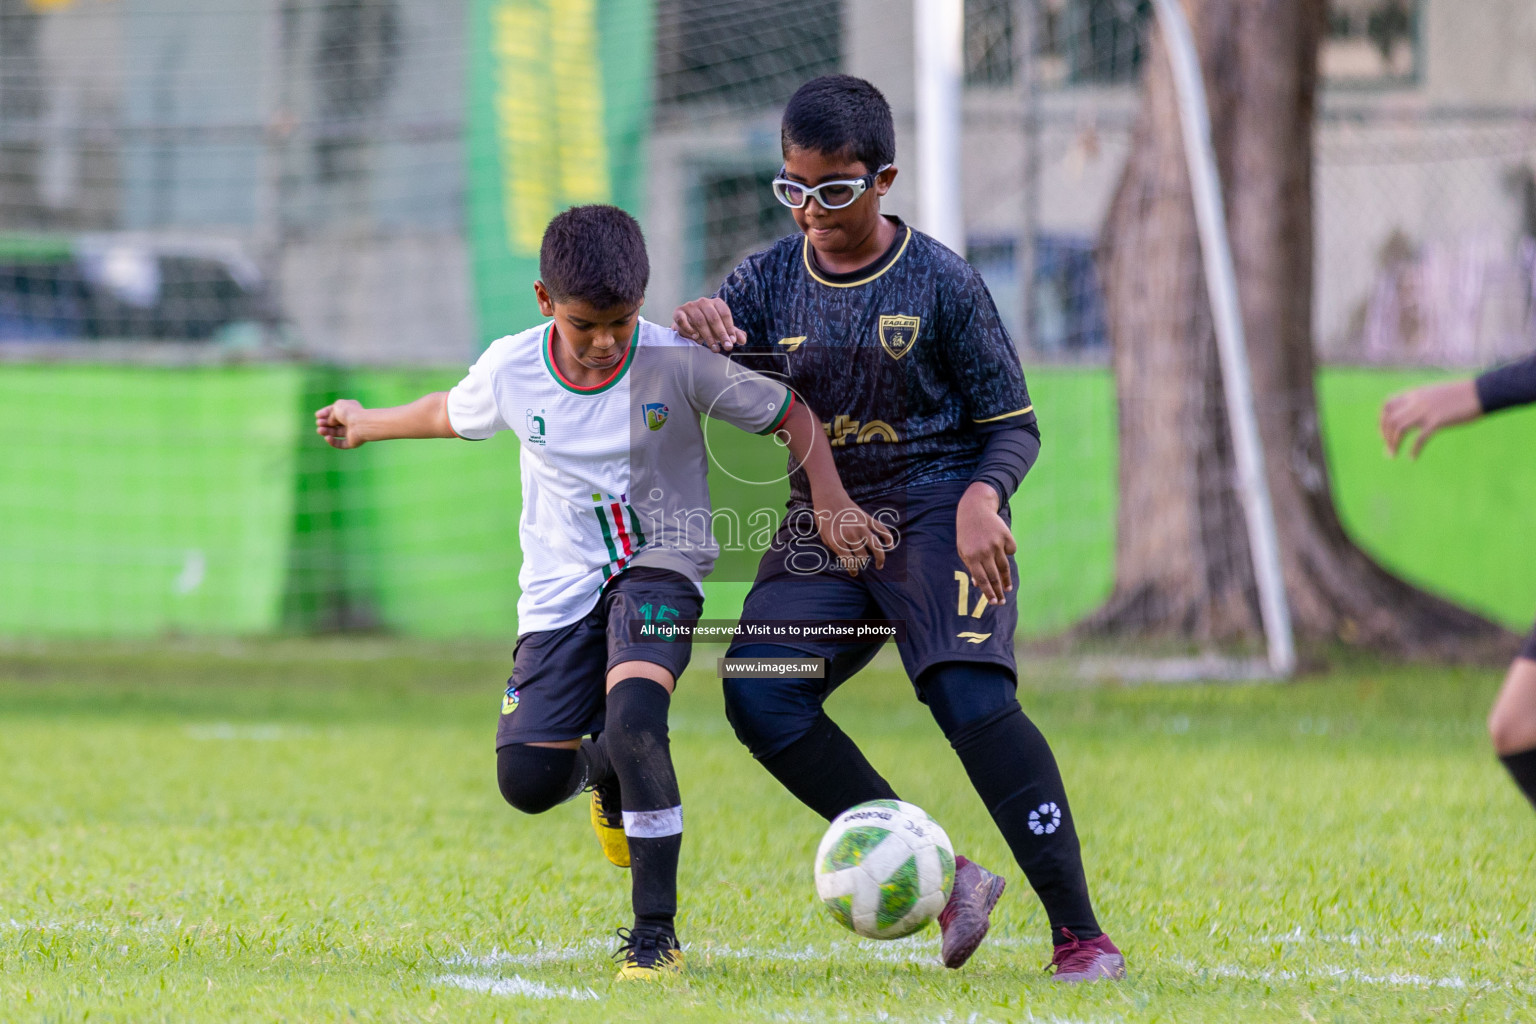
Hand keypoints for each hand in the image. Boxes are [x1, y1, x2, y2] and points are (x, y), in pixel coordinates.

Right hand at [315, 399, 367, 448]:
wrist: (361, 424)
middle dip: (325, 423)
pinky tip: (327, 438)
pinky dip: (333, 441)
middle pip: (335, 423)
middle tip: (319, 423)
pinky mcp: (352, 442)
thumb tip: (330, 423)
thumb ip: (330, 415)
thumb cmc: (349, 413)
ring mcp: (352, 432)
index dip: (325, 413)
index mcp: (350, 409)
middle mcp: (352, 420)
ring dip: (327, 432)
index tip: (317, 415)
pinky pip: (341, 443)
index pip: (336, 411)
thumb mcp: (336, 407)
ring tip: (320, 430)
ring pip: (337, 433)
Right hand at [673, 297, 746, 352]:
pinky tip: (695, 337)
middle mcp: (703, 302)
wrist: (687, 323)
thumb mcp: (721, 329)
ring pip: (700, 321)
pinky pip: (682, 320)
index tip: (732, 341)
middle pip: (714, 318)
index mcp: (716, 303)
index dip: (730, 328)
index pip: (725, 314)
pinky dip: (689, 329)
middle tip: (726, 347)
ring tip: (713, 348)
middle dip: (721, 334)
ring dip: (707, 336)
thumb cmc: (708, 326)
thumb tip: (743, 340)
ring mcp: (690, 306)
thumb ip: (733, 334)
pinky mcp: (678, 312)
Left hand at [814, 493, 894, 574]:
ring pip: (875, 546)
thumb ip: (834, 548)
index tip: (854, 573)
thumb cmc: (823, 517)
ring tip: (879, 565)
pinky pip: (881, 529)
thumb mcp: (823, 536)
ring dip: (880, 558)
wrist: (829, 496)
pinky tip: (890, 545)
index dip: (852, 570)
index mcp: (837, 541)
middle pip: (862, 556)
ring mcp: (860, 526)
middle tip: (862, 566)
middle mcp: (850, 535)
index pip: (849, 562)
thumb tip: (846, 558)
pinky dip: (888, 538)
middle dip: (862, 564)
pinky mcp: (866, 518)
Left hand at [956, 482, 1014, 604]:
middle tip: (1002, 601)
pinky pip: (1011, 550)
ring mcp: (996, 543)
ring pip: (1005, 567)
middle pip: (994, 576)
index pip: (981, 579)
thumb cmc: (967, 534)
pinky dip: (1008, 552)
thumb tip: (978, 585)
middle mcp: (984, 551)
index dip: (988, 592)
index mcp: (972, 556)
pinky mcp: (1006, 536)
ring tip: (1007, 588)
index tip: (994, 602)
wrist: (975, 510)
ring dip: (1006, 580)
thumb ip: (971, 567)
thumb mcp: (964, 550)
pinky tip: (1003, 549)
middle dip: (999, 592)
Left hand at [1380, 379, 1481, 458]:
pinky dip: (1413, 450)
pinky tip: (1412, 458)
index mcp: (1414, 394)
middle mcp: (1416, 402)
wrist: (1482, 391)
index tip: (1384, 434)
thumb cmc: (1461, 395)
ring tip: (1393, 455)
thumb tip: (1414, 413)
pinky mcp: (1438, 421)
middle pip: (1389, 420)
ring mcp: (1426, 411)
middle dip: (1385, 436)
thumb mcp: (1436, 394)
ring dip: (1393, 444)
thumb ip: (1422, 402)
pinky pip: (1419, 438)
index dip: (1381, 421)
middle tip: (1388, 449)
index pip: (1386, 405)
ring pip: (1399, 429)